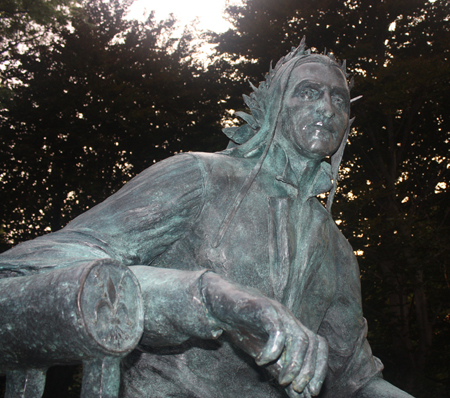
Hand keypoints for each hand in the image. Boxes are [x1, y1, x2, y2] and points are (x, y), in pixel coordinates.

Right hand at [201, 273, 327, 395]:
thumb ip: (281, 373)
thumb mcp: (265, 356)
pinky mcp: (263, 308)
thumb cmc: (243, 329)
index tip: (312, 392)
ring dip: (293, 364)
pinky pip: (277, 329)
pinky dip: (273, 350)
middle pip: (311, 343)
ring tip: (282, 379)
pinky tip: (261, 361)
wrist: (219, 304)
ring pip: (298, 338)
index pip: (319, 345)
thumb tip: (300, 397)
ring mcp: (278, 312)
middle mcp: (289, 318)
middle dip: (307, 370)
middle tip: (295, 387)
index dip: (320, 369)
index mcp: (293, 327)